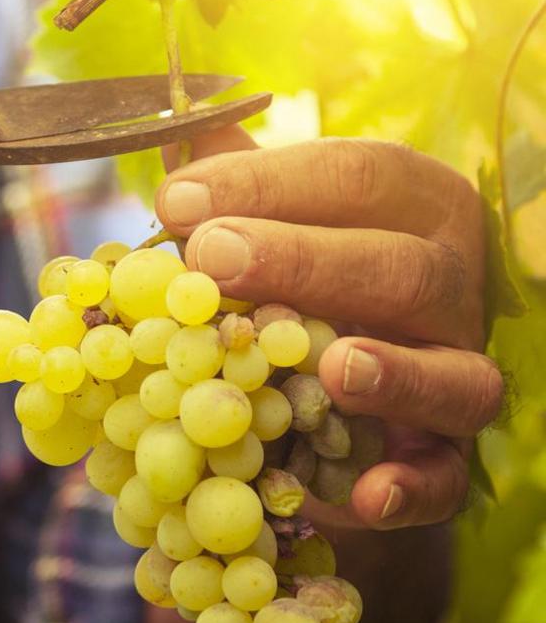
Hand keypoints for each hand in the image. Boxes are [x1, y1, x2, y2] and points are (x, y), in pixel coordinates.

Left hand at [156, 129, 500, 528]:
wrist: (328, 382)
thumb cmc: (289, 270)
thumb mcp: (262, 212)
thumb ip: (226, 175)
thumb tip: (167, 129)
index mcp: (411, 206)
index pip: (356, 176)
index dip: (264, 184)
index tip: (176, 200)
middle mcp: (449, 285)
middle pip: (401, 268)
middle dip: (306, 260)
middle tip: (215, 258)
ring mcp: (455, 372)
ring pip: (455, 373)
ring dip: (395, 374)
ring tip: (332, 363)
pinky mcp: (443, 459)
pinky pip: (445, 479)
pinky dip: (411, 488)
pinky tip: (366, 492)